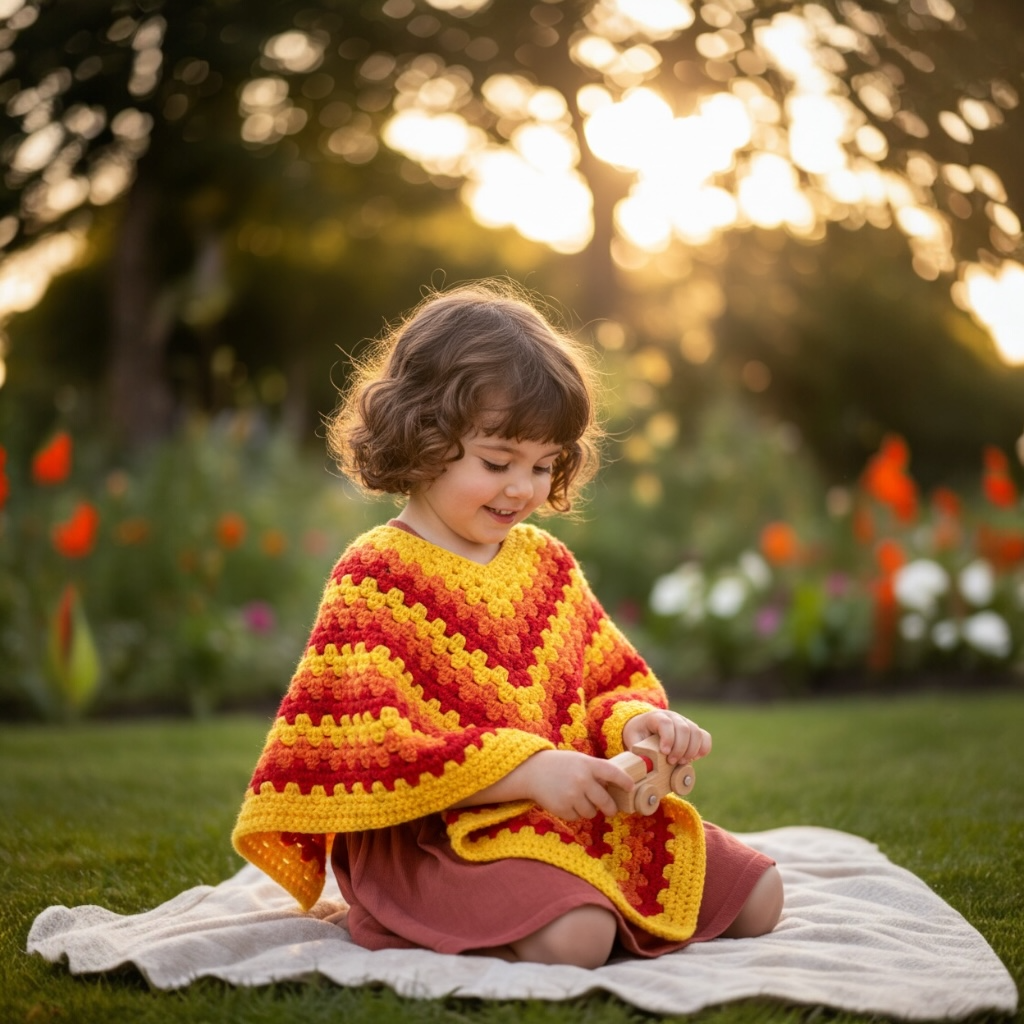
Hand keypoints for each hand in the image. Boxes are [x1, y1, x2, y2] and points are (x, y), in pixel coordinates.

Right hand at [521, 749, 635, 819]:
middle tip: (611, 809)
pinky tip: (566, 802)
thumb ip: (595, 771)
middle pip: (606, 802)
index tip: (631, 787)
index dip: (624, 781)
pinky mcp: (562, 808)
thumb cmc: (560, 765)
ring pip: (591, 812)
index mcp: (587, 765)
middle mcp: (581, 780)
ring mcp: (572, 795)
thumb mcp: (579, 761)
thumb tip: (615, 788)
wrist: (532, 771)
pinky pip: (576, 817)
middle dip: (610, 808)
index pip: (612, 773)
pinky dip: (574, 813)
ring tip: (578, 800)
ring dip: (589, 809)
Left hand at [622, 710, 710, 765]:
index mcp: (656, 716)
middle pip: (684, 728)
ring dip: (691, 750)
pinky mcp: (693, 730)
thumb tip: (644, 765)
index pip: (666, 723)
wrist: (644, 726)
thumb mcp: (632, 740)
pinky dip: (703, 748)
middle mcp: (673, 716)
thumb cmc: (638, 734)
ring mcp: (685, 722)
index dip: (668, 738)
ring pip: (696, 732)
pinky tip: (695, 758)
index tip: (664, 752)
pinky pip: (705, 736)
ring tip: (681, 762)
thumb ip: (637, 750)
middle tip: (672, 762)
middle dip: (680, 748)